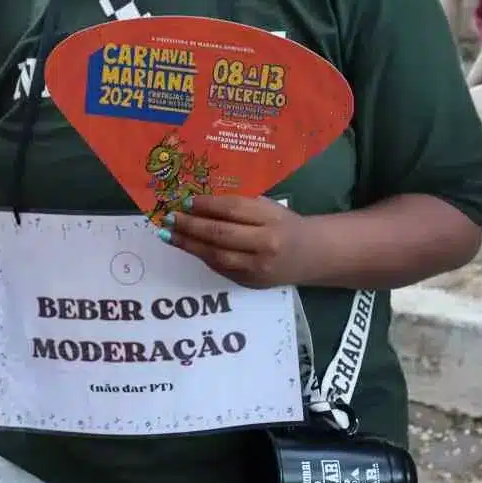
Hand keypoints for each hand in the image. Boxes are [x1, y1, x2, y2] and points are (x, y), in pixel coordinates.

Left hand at [158, 195, 316, 287]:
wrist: (313, 255)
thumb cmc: (285, 224)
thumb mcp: (268, 208)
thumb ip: (239, 207)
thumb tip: (198, 204)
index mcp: (271, 219)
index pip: (232, 210)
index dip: (206, 205)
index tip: (185, 201)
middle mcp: (265, 244)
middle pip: (220, 234)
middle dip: (190, 226)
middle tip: (168, 218)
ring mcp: (257, 267)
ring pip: (216, 255)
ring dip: (188, 244)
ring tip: (168, 234)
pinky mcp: (250, 282)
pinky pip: (220, 267)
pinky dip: (202, 255)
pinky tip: (187, 246)